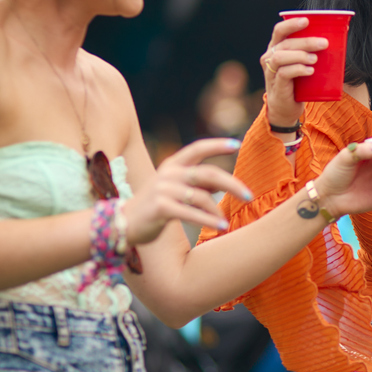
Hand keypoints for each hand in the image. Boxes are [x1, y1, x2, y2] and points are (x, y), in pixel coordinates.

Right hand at [124, 138, 251, 245]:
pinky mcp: (159, 207)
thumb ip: (196, 185)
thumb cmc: (154, 207)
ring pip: (200, 196)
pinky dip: (208, 220)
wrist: (122, 223)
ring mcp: (163, 189)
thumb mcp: (175, 190)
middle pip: (207, 173)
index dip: (217, 145)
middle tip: (249, 196)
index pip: (197, 148)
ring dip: (217, 210)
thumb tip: (222, 184)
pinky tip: (221, 227)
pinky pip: (190, 212)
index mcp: (173, 165)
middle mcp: (168, 173)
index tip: (236, 145)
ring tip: (226, 223)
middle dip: (231, 184)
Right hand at [262, 17, 328, 129]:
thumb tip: (335, 38)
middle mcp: (269, 57)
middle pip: (285, 43)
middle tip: (323, 43)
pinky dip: (298, 69)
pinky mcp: (276, 85)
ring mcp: (271, 72)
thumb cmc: (297, 82)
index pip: (279, 31)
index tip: (307, 21)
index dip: (291, 24)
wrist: (287, 108)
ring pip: (280, 57)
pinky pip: (284, 73)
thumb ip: (311, 51)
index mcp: (276, 48)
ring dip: (300, 55)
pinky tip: (309, 71)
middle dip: (305, 41)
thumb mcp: (302, 64)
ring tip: (315, 59)